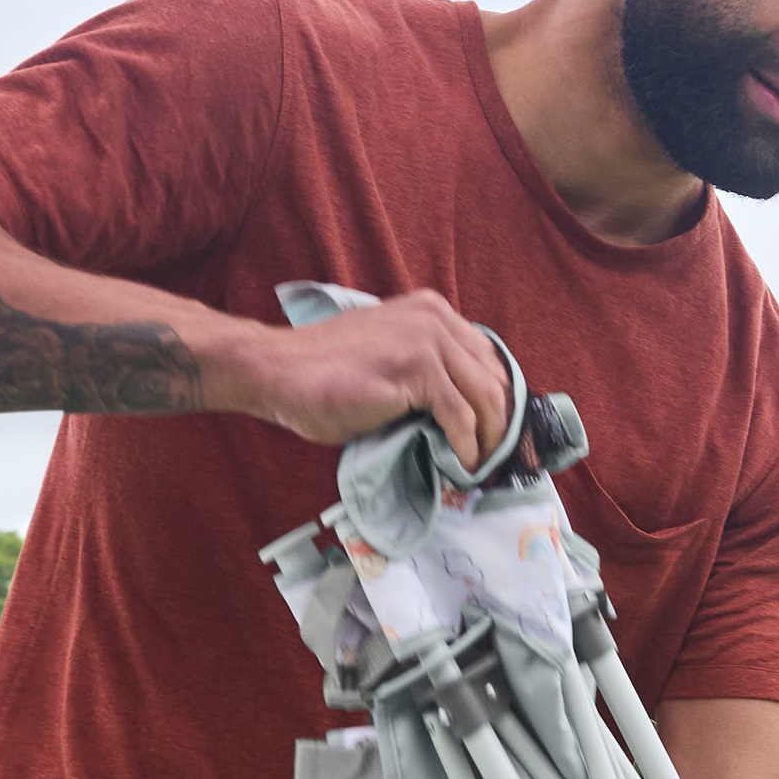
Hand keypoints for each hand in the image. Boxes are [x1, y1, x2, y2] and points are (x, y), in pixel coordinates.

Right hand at [216, 289, 512, 469]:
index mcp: (432, 311)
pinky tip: (459, 464)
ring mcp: (427, 340)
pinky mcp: (416, 369)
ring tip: (478, 467)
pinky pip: (459, 416)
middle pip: (494, 379)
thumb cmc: (325, 373)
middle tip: (492, 460)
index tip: (494, 437)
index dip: (498, 402)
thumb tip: (464, 413)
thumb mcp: (390, 359)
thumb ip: (427, 370)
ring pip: (485, 398)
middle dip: (499, 425)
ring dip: (486, 440)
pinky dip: (465, 446)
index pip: (488, 360)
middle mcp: (436, 318)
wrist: (278, 372)